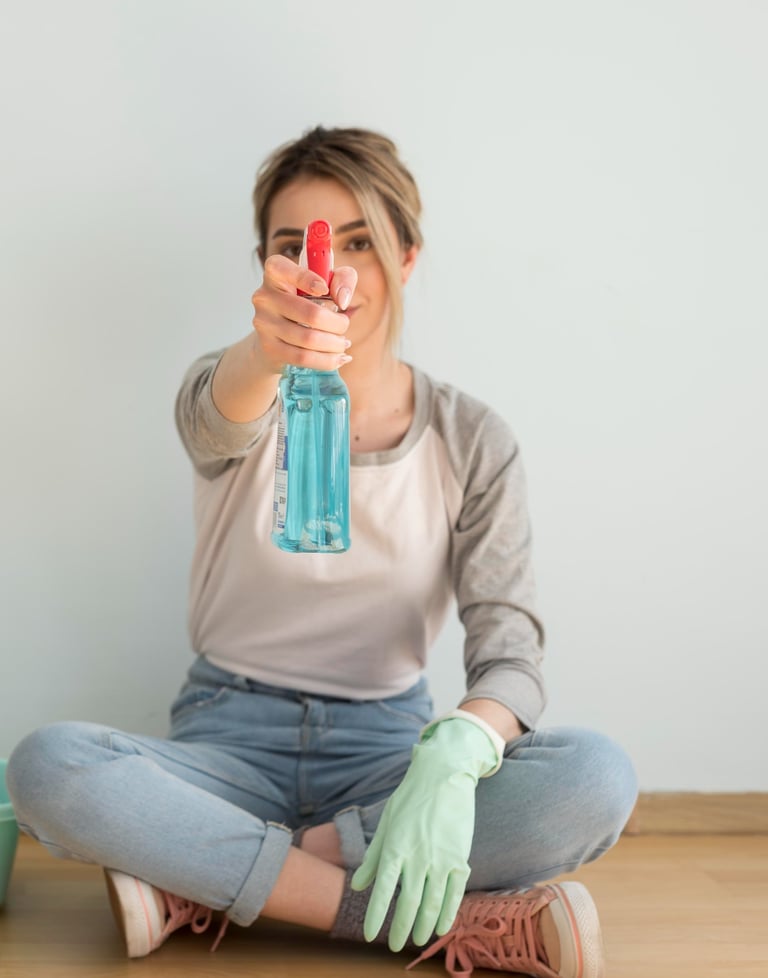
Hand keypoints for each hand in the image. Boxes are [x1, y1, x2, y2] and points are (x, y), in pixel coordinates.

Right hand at [250, 255, 356, 373]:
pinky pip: (303, 357)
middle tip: (344, 326)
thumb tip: (342, 299)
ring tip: (343, 343)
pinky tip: (338, 358)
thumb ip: (343, 278)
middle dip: (337, 324)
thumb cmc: (306, 301)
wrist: (279, 334)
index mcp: (275, 272)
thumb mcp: (328, 281)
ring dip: (334, 344)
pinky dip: (327, 360)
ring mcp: (264, 323)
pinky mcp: (269, 347)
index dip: (306, 278)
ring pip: (309, 339)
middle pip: (310, 314)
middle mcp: (264, 296)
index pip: (282, 268)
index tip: (325, 290)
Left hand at [350, 717, 499, 951]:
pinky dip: (448, 913)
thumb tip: (357, 885)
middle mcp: (417, 856)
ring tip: (417, 940)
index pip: (383, 890)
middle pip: (408, 903)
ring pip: (432, 904)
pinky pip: (455, 894)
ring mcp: (441, 859)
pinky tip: (441, 927)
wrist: (443, 776)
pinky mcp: (460, 858)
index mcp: (395, 847)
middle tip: (394, 946)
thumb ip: (373, 856)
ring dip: (423, 926)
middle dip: (400, 929)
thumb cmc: (410, 798)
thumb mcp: (386, 822)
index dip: (376, 915)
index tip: (370, 935)